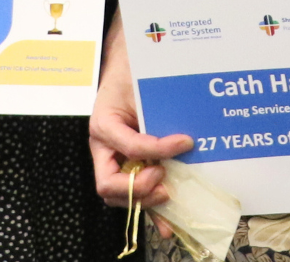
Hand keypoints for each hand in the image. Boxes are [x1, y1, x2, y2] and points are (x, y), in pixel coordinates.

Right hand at [90, 14, 190, 230]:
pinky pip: (136, 193)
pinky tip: (168, 223)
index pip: (128, 146)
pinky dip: (152, 209)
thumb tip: (185, 138)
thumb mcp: (140, 87)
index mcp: (103, 125)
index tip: (184, 142)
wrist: (125, 66)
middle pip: (110, 185)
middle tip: (165, 180)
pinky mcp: (129, 167)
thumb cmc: (129, 73)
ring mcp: (115, 161)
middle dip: (140, 188)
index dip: (157, 149)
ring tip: (170, 197)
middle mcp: (105, 148)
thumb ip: (155, 111)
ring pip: (121, 196)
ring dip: (146, 201)